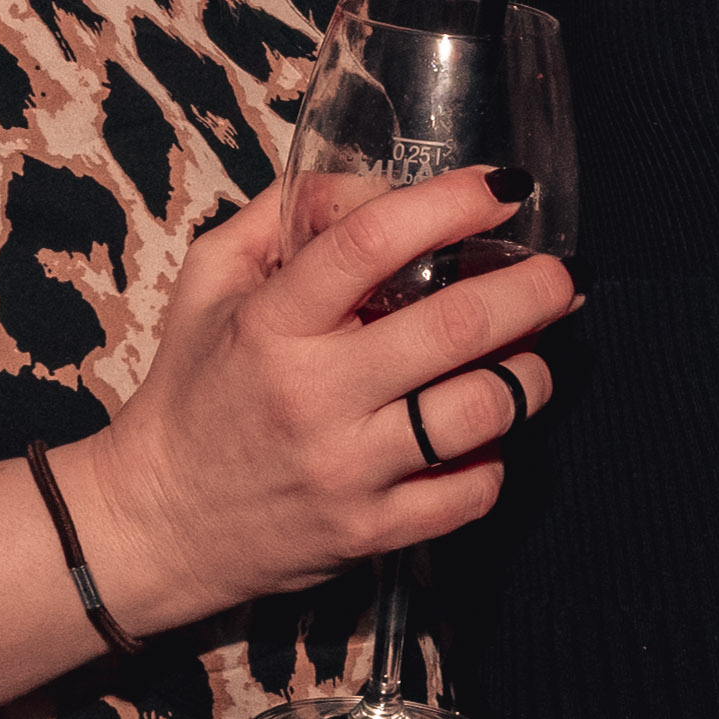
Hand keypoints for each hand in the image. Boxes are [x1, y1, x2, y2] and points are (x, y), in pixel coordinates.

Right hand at [64, 165, 574, 627]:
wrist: (156, 523)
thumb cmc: (193, 389)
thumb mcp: (210, 280)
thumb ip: (284, 216)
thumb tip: (376, 186)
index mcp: (268, 323)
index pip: (369, 244)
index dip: (450, 204)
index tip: (502, 189)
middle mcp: (312, 395)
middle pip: (454, 328)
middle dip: (531, 291)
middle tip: (562, 276)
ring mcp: (347, 470)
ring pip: (482, 411)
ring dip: (531, 374)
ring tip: (534, 356)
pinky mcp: (372, 532)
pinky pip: (473, 490)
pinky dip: (498, 455)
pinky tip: (487, 433)